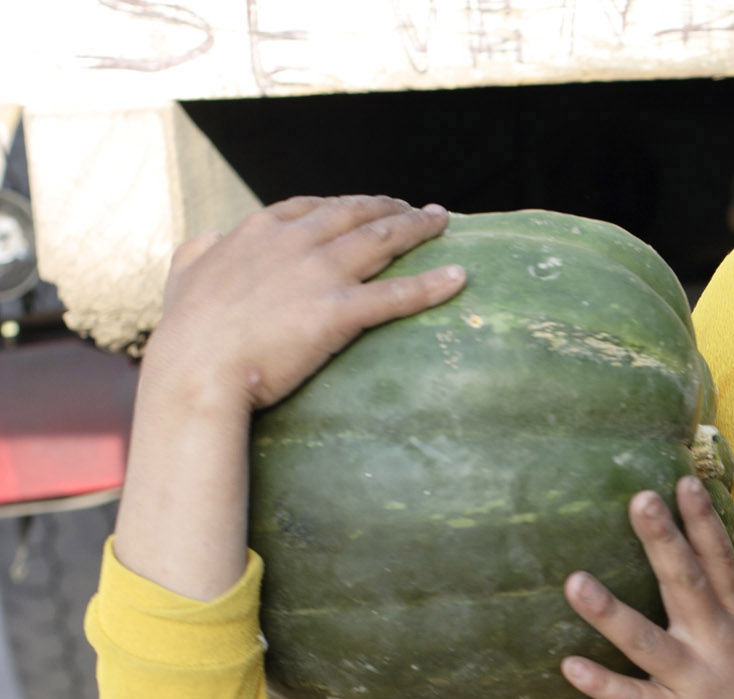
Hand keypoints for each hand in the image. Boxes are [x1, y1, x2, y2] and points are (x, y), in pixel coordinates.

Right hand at [113, 195, 464, 600]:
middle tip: (422, 210)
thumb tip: (209, 239)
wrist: (196, 369)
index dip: (349, 204)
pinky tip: (459, 278)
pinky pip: (396, 294)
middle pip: (358, 214)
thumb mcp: (183, 277)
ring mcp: (319, 275)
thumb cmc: (187, 332)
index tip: (371, 204)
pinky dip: (432, 284)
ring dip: (418, 229)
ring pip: (383, 241)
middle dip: (393, 208)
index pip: (316, 207)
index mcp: (260, 232)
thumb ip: (200, 253)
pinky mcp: (338, 312)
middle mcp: (295, 244)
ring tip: (443, 225)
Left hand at [561, 476, 733, 698]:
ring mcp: (697, 681)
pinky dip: (603, 684)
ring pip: (650, 642)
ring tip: (575, 582)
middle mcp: (717, 642)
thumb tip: (700, 562)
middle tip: (639, 500)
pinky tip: (570, 666)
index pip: (719, 560)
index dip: (702, 521)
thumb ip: (724, 603)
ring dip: (611, 612)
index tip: (682, 481)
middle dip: (664, 542)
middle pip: (687, 585)